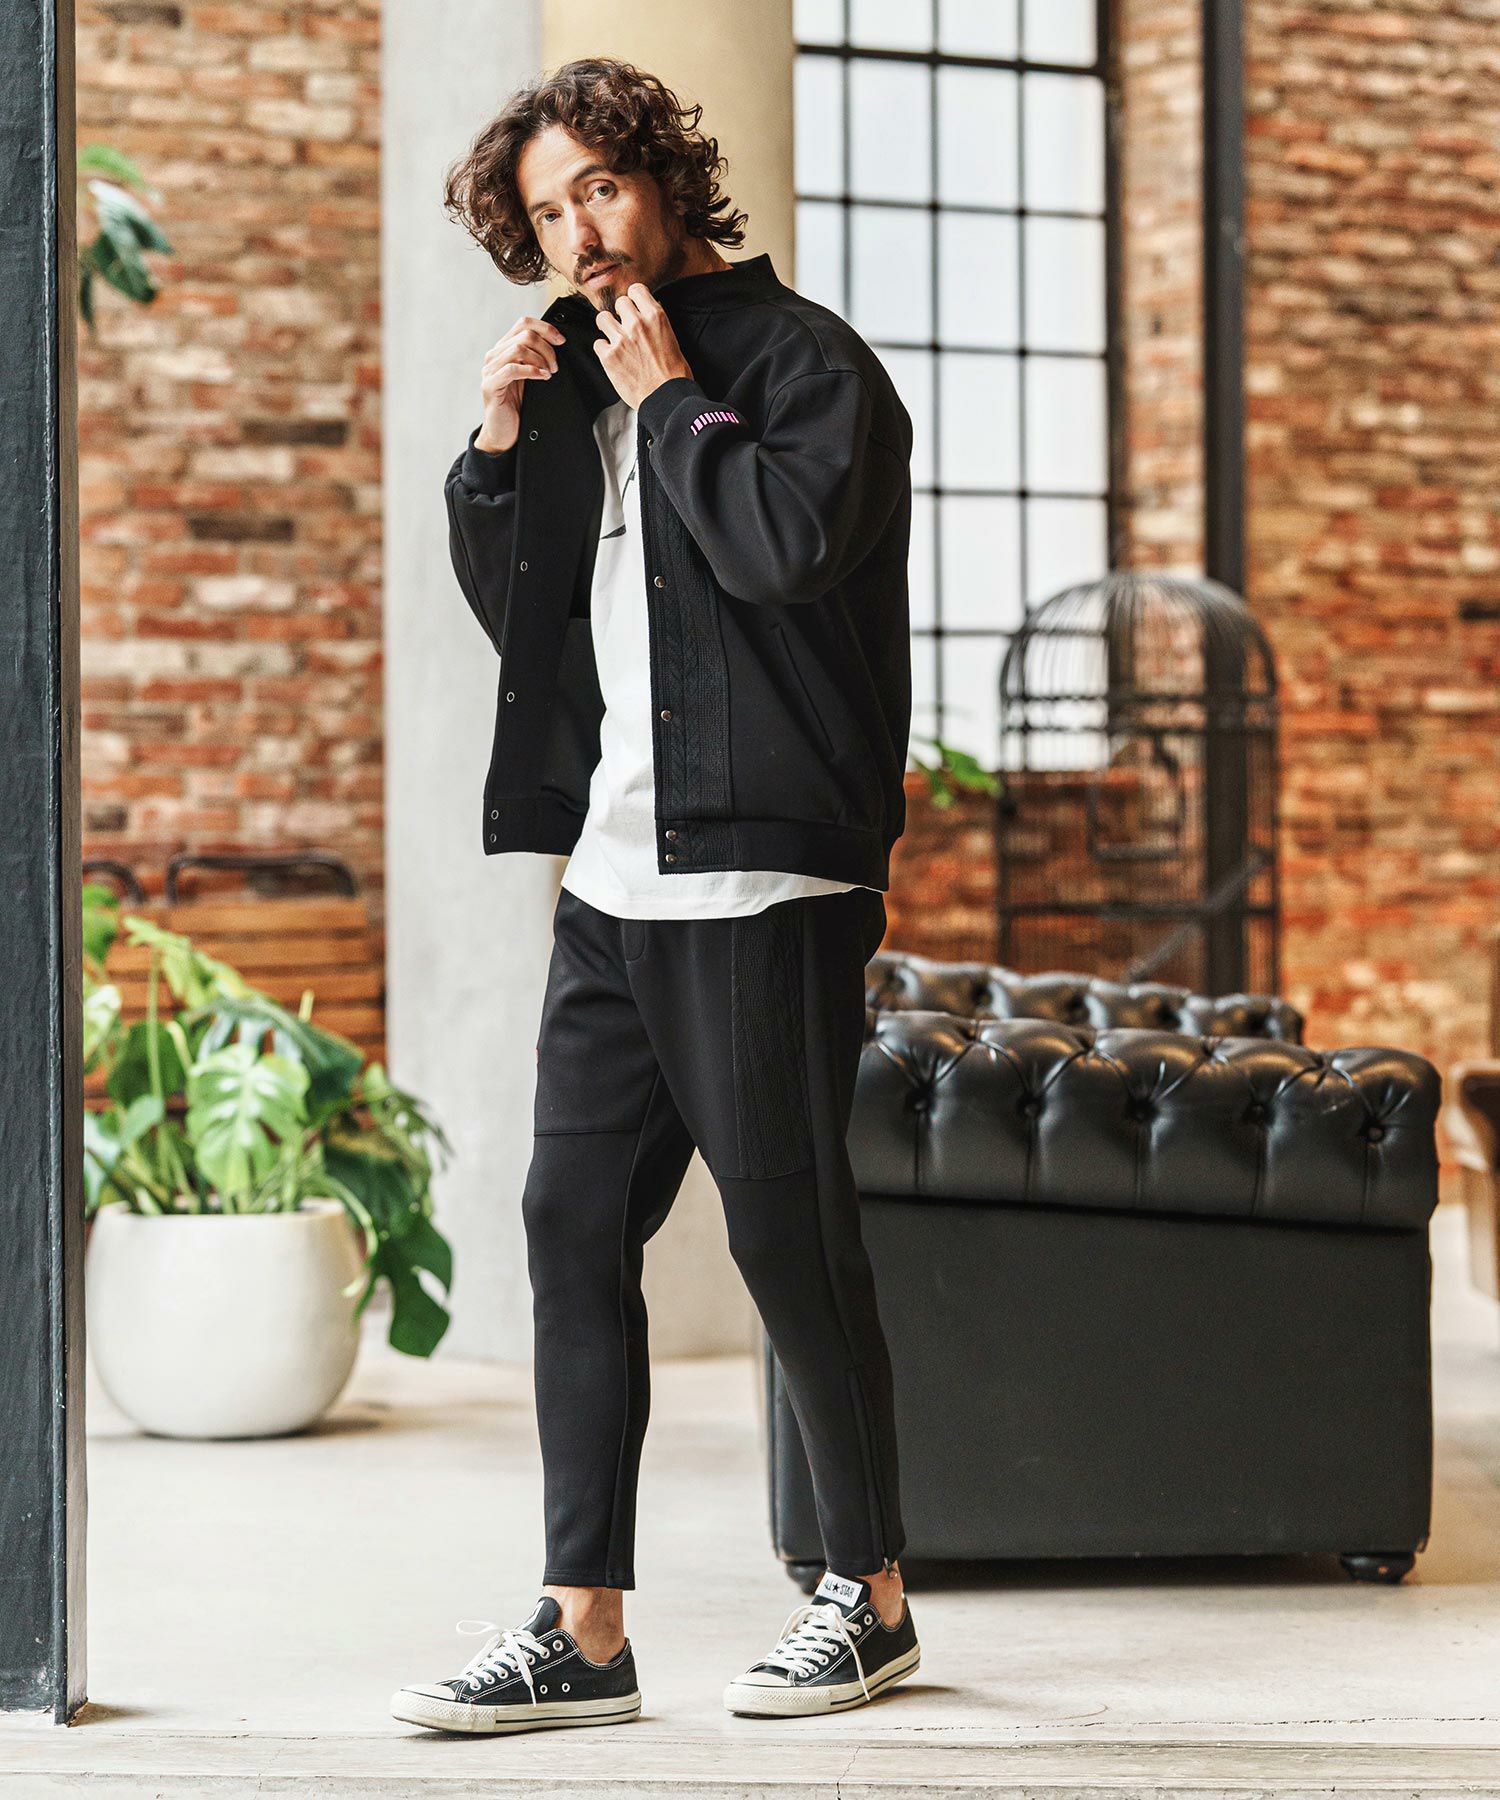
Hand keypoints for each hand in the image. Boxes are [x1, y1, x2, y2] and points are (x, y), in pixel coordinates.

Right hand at [474, 315, 567, 452]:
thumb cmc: (520, 407)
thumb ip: (538, 359)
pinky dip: (531, 371)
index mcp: (504, 349)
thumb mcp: (532, 378)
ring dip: (540, 359)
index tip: (561, 341)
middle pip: (524, 334)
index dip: (545, 328)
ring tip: (549, 373)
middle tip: (555, 367)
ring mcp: (490, 370)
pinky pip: (512, 369)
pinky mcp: (490, 386)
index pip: (523, 323)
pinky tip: (542, 378)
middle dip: (547, 348)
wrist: (505, 434)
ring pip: (519, 349)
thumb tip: (559, 343)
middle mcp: (494, 356)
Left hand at [593, 283, 692, 410]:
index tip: (633, 307)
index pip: (636, 290)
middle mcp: (637, 324)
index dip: (634, 299)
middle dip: (621, 314)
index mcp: (655, 316)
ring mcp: (621, 339)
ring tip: (615, 339)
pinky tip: (613, 358)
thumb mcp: (671, 339)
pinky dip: (603, 351)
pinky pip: (598, 343)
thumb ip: (655, 323)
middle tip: (625, 327)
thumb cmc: (674, 374)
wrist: (667, 397)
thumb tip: (646, 314)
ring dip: (608, 328)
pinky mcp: (609, 356)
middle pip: (619, 302)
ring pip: (602, 318)